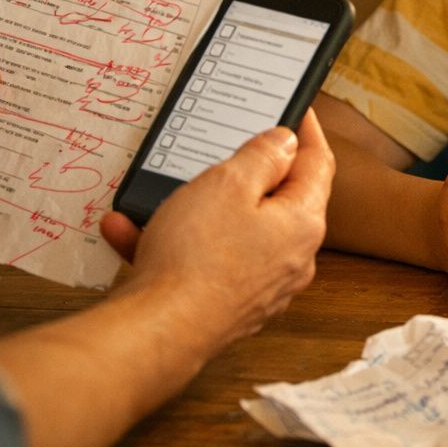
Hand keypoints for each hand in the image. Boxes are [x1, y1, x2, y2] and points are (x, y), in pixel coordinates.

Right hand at [99, 109, 333, 349]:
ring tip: (155, 194)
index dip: (307, 133)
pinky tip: (129, 231)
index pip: (318, 165)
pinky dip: (171, 243)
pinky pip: (202, 261)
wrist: (160, 333)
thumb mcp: (229, 183)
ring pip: (230, 231)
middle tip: (227, 149)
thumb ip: (262, 157)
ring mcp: (259, 286)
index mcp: (303, 223)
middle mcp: (291, 258)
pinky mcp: (226, 306)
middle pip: (276, 200)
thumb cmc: (198, 258)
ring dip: (192, 209)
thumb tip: (285, 144)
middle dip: (245, 174)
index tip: (299, 113)